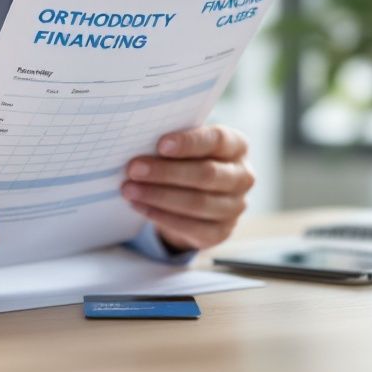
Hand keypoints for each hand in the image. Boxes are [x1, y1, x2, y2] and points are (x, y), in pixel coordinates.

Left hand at [122, 125, 253, 251]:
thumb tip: (139, 143)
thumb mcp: (184, 147)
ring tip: (129, 189)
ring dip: (158, 196)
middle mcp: (242, 176)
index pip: (217, 140)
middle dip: (165, 172)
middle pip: (206, 174)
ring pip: (197, 202)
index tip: (160, 145)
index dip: (189, 143)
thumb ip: (171, 143)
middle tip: (133, 169)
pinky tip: (140, 207)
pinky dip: (161, 216)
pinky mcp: (221, 232)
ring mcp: (234, 207)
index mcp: (236, 146)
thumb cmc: (186, 161)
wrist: (194, 198)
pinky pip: (191, 226)